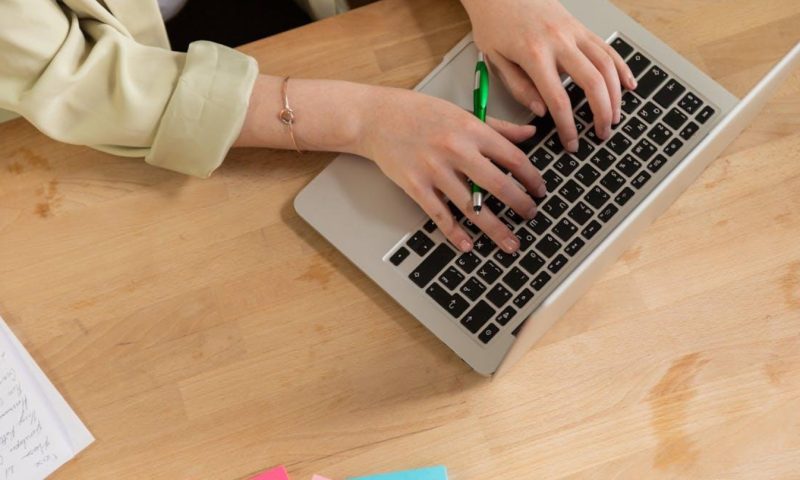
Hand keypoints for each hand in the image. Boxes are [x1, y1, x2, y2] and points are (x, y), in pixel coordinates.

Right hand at [356, 86, 546, 252]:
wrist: (376, 118)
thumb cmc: (419, 113)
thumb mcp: (461, 112)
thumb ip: (497, 126)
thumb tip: (530, 133)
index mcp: (471, 129)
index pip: (512, 157)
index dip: (531, 177)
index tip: (540, 190)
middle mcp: (456, 150)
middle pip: (498, 185)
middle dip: (520, 205)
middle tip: (531, 216)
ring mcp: (435, 170)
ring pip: (472, 206)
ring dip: (495, 228)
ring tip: (510, 242)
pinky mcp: (415, 186)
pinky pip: (440, 215)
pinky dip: (455, 233)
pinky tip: (468, 244)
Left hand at [461, 0, 636, 150]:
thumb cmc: (494, 24)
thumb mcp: (495, 60)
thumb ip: (519, 88)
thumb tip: (542, 111)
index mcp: (534, 54)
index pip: (558, 99)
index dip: (568, 126)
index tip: (572, 143)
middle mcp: (559, 42)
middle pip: (592, 82)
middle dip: (601, 113)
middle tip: (602, 133)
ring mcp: (574, 32)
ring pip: (606, 65)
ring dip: (615, 94)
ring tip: (614, 117)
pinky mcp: (581, 27)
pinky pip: (607, 48)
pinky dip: (621, 67)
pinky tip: (629, 85)